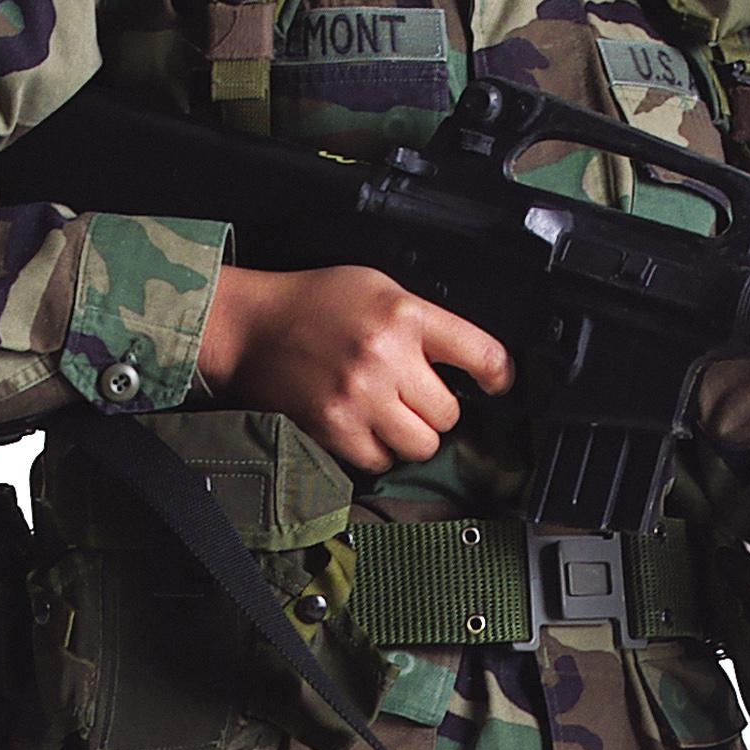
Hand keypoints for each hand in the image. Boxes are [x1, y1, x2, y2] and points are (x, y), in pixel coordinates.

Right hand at [196, 261, 511, 470]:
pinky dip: (377, 451)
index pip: (481, 355)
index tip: (496, 384)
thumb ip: (423, 322)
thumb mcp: (378, 288)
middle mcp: (385, 357)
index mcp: (403, 314)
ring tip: (389, 414)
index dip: (498, 375)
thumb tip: (467, 363)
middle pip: (449, 413)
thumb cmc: (316, 304)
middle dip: (435, 408)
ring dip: (411, 435)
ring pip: (422, 445)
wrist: (251, 327)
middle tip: (412, 394)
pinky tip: (363, 426)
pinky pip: (381, 461)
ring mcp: (359, 398)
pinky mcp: (334, 429)